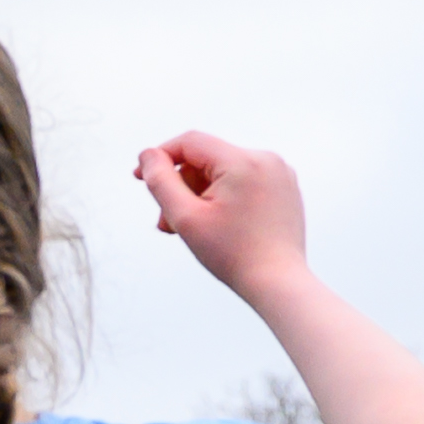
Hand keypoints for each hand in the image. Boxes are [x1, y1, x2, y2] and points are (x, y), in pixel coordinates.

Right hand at [136, 132, 307, 302]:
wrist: (277, 281)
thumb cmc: (233, 254)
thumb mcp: (186, 218)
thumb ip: (161, 182)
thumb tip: (148, 156)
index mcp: (243, 162)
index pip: (190, 143)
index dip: (160, 157)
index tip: (140, 177)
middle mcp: (265, 159)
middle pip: (206, 159)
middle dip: (182, 186)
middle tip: (168, 222)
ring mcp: (279, 172)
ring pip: (224, 171)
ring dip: (201, 193)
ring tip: (193, 227)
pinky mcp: (284, 186)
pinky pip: (243, 180)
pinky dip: (224, 196)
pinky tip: (218, 223)